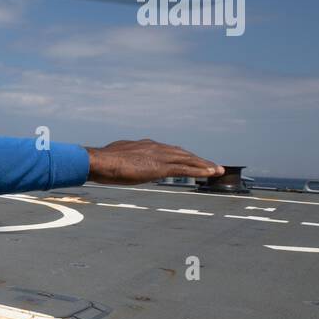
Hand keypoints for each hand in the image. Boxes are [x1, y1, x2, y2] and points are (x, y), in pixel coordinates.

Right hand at [84, 140, 223, 184]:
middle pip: (182, 153)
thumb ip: (124, 159)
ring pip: (188, 159)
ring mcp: (159, 156)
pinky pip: (186, 168)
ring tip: (218, 170)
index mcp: (145, 145)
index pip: (168, 150)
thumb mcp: (115, 157)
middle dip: (197, 160)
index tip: (190, 160)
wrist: (100, 161)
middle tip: (211, 165)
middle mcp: (156, 147)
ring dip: (205, 165)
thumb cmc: (102, 162)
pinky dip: (201, 170)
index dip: (181, 156)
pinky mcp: (161, 167)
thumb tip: (121, 162)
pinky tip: (212, 173)